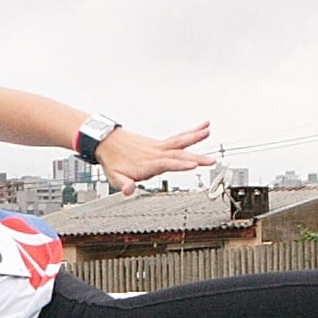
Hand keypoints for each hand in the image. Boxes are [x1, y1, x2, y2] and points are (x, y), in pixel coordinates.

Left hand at [97, 122, 214, 196]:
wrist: (106, 141)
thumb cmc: (112, 161)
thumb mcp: (114, 177)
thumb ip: (123, 184)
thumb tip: (128, 190)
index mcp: (147, 164)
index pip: (166, 164)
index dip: (180, 165)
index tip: (193, 165)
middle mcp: (155, 153)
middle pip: (178, 154)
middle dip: (195, 157)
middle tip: (210, 160)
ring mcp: (159, 147)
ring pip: (180, 142)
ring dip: (195, 137)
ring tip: (208, 131)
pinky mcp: (160, 143)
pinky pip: (178, 137)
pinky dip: (190, 132)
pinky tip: (202, 127)